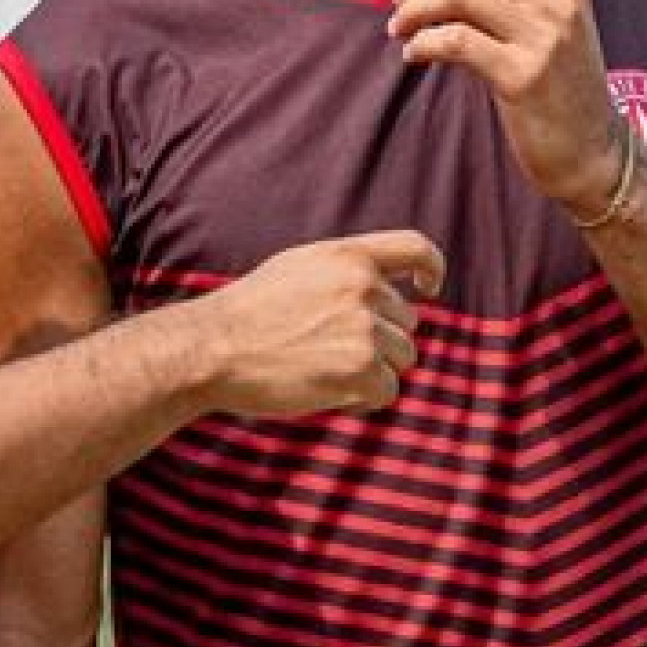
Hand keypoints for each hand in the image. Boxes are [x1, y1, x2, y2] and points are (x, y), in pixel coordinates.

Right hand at [192, 230, 441, 417]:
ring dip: (373, 370)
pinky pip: (388, 390)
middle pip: (407, 321)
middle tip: (328, 348)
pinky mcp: (362, 369)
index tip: (428, 288)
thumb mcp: (298, 268)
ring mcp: (365, 328)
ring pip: (402, 357)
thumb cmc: (250, 312)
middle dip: (379, 338)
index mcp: (349, 256)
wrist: (214, 348)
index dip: (431, 268)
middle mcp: (363, 286)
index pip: (416, 248)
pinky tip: (326, 390)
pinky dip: (364, 398)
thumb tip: (391, 291)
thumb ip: (346, 272)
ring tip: (324, 368)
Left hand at [387, 0, 622, 215]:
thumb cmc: (558, 92)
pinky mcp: (524, 77)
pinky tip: (413, 55)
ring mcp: (545, 39)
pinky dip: (423, 43)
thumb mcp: (550, 30)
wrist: (592, 154)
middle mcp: (558, 4)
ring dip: (415, 7)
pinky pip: (456, 41)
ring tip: (398, 28)